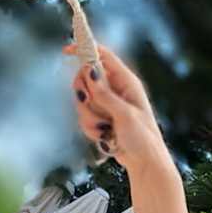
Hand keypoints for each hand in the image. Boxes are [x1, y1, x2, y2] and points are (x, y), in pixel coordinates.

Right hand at [69, 45, 169, 175]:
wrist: (145, 163)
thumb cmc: (142, 137)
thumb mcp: (124, 115)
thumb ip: (105, 94)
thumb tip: (90, 72)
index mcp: (126, 81)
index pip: (102, 56)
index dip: (85, 49)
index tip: (67, 50)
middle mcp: (115, 89)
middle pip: (85, 78)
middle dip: (85, 96)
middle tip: (91, 106)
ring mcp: (107, 104)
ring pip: (82, 101)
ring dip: (89, 118)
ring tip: (106, 130)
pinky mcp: (101, 118)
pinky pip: (84, 117)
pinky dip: (91, 129)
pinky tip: (105, 138)